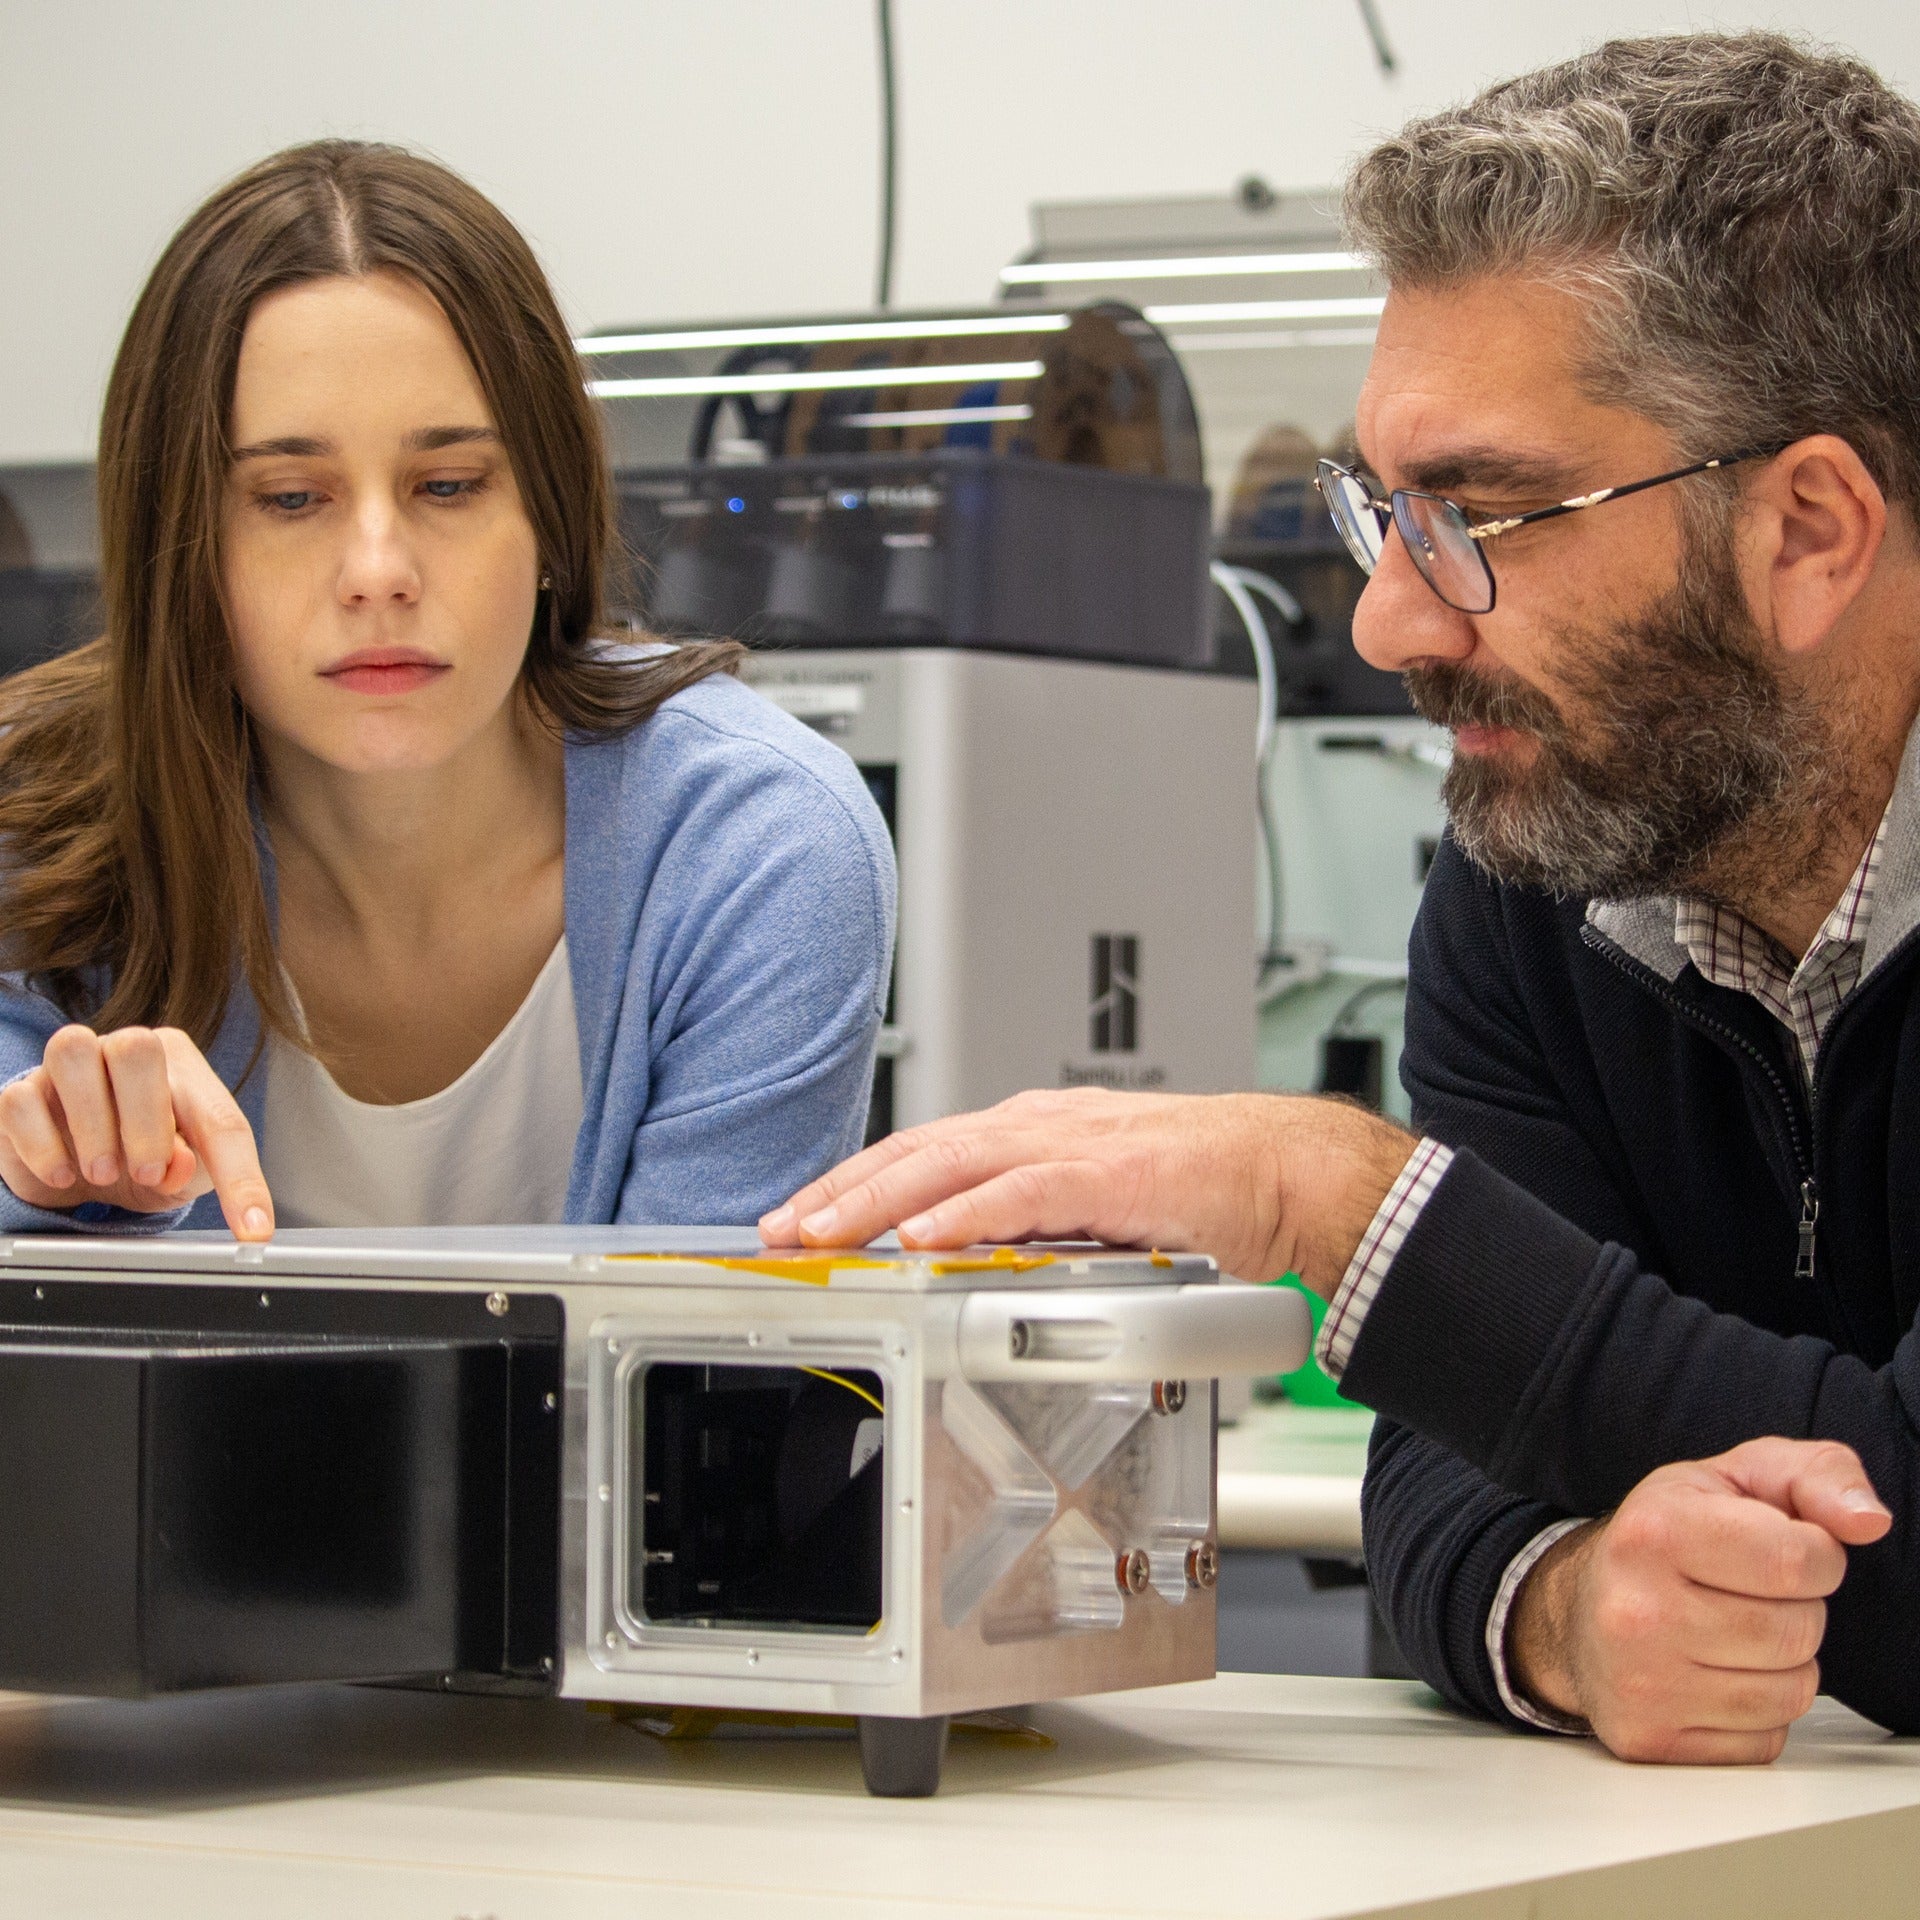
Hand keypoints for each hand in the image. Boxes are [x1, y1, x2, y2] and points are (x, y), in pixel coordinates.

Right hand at [0, 1024, 274, 1239]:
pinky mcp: (20, 1091)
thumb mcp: (182, 1172)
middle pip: (138, 1049)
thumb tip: (179, 1165)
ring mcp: (68, 1066)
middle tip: (145, 1174)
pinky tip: (61, 1173)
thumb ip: (193, 1169)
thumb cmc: (140, 1157)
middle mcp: (124, 1051)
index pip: (220, 1117)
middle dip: (146, 1121)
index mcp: (182, 1067)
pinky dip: (42, 1145)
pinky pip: (20, 1100)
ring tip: (102, 1172)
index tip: (253, 1229)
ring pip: (72, 1051)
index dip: (240, 1177)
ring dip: (91, 1122)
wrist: (76, 1168)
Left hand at [759, 1087, 1414, 1289]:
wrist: (1283, 1169)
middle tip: (782, 1228)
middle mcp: (1038, 1127)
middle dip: (842, 1190)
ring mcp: (1071, 1145)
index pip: (921, 1151)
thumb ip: (1028, 1214)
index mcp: (1030, 1131)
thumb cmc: (1199, 1184)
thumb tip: (966, 1251)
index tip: (802, 1214)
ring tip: (827, 1231)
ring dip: (881, 1199)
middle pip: (918, 1152)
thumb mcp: (1088, 1197)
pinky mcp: (1109, 1175)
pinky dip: (966, 1213)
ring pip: (953, 1164)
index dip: (855, 1181)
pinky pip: (1022, 1194)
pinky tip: (923, 1236)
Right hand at [1507, 1437, 1892, 1763]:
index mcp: (1655, 1530)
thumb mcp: (1737, 1477)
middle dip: (1796, 1611)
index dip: (1816, 1556)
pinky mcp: (1648, 1738)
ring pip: (1791, 1693)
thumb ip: (1818, 1475)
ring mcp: (1640, 1682)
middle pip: (1798, 1632)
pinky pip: (1764, 1742)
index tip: (1783, 1549)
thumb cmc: (1666, 1536)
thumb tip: (1868, 1520)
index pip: (1797, 1561)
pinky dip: (1757, 1714)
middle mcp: (1637, 1609)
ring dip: (1783, 1665)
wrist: (1575, 1608)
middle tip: (1746, 1592)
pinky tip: (1715, 1677)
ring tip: (1732, 1633)